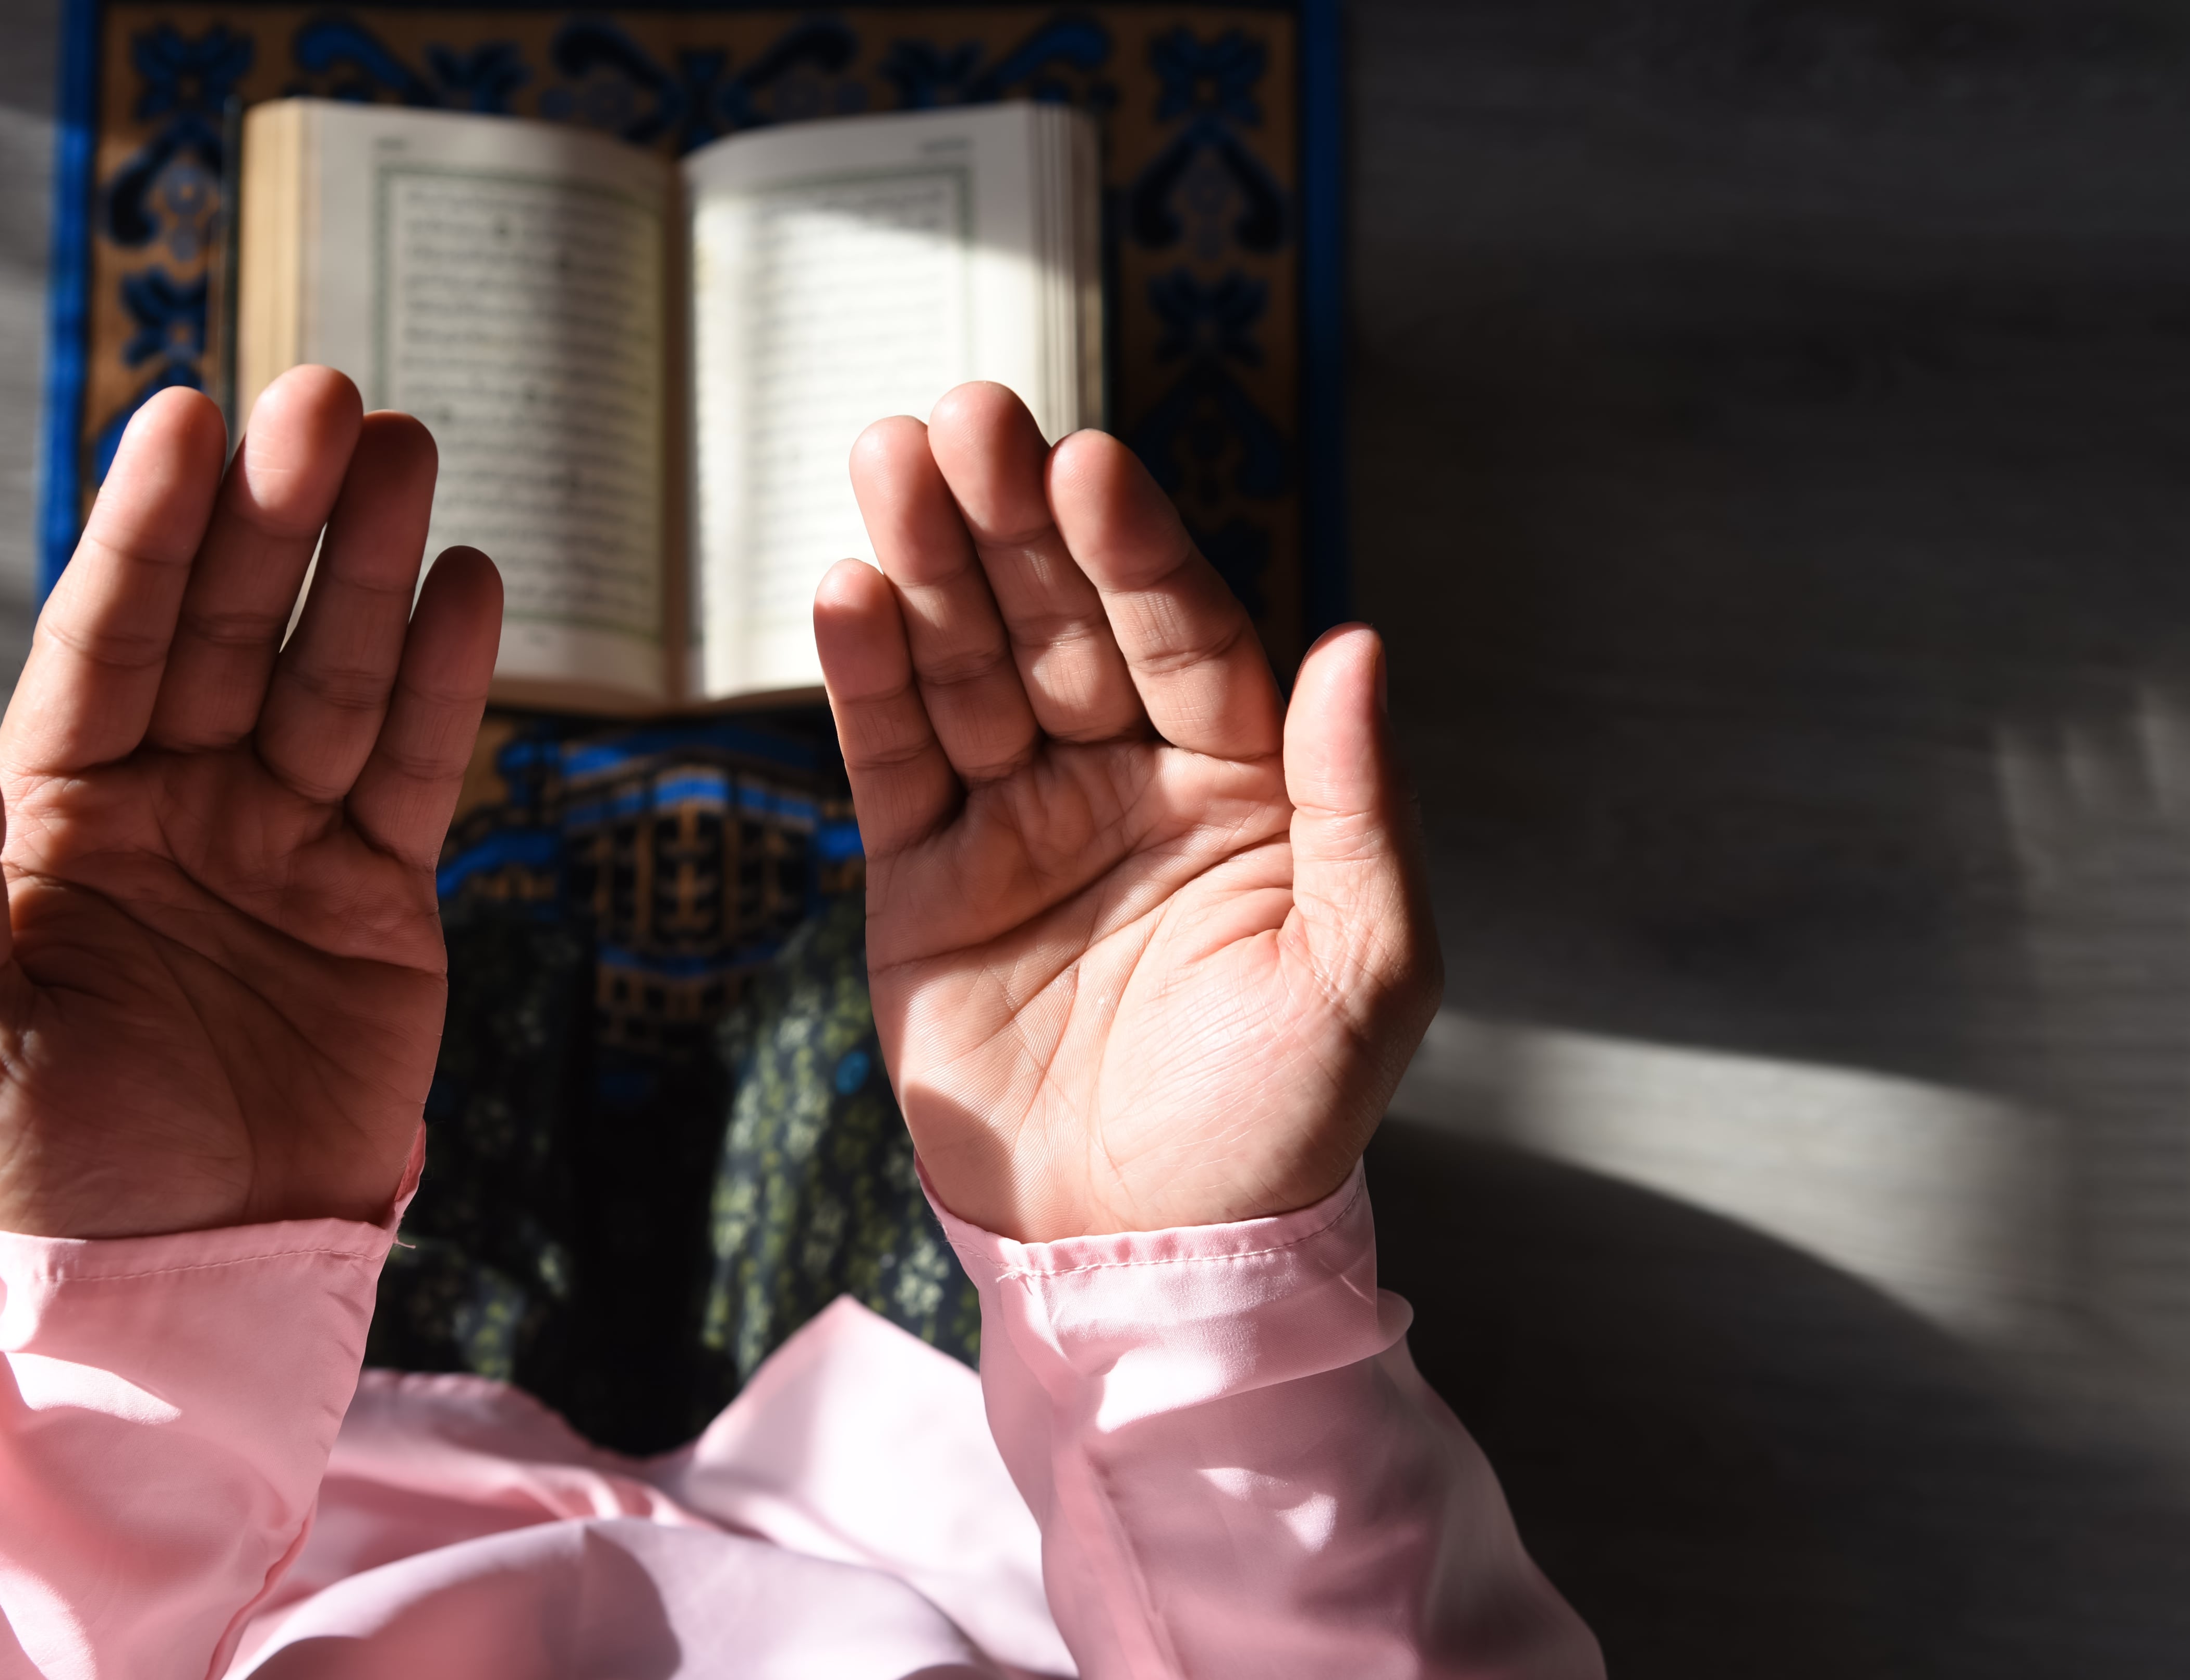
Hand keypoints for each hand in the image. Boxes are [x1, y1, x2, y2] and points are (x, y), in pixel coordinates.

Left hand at [0, 368, 499, 1237]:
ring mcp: (287, 838)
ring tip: (405, 449)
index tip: (184, 419)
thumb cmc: (50, 1169)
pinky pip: (414, 767)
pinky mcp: (381, 893)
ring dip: (371, 562)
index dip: (147, 531)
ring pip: (335, 672)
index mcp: (59, 812)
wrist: (196, 1278)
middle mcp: (177, 798)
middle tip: (325, 401)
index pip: (108, 639)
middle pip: (234, 626)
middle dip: (276, 513)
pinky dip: (444, 677)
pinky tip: (464, 580)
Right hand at [814, 384, 1440, 1241]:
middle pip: (1057, 622)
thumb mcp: (1367, 969)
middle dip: (1010, 519)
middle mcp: (1121, 780)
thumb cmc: (1280, 1121)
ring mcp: (1015, 825)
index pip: (1180, 632)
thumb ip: (1356, 804)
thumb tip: (1356, 641)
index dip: (1133, 548)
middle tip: (964, 414)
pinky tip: (844, 590)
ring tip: (886, 458)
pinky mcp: (923, 884)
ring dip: (923, 565)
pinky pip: (891, 763)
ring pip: (963, 667)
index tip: (1089, 461)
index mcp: (1239, 783)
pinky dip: (865, 680)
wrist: (1150, 1255)